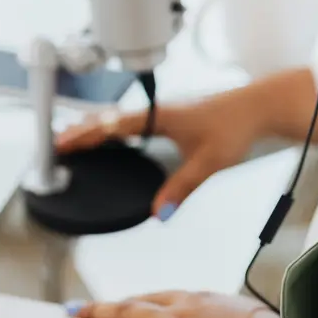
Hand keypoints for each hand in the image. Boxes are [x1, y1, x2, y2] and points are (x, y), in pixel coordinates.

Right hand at [55, 68, 316, 220]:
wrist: (259, 105)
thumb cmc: (237, 125)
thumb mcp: (208, 162)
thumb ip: (181, 188)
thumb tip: (159, 212)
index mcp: (159, 116)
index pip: (112, 126)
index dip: (85, 135)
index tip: (62, 143)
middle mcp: (157, 110)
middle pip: (110, 118)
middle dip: (81, 130)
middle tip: (57, 143)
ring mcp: (164, 110)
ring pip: (120, 117)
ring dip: (97, 126)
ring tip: (76, 137)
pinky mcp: (173, 113)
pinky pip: (134, 119)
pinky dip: (115, 126)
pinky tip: (115, 136)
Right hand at [60, 291, 281, 317]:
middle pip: (123, 312)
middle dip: (94, 312)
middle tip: (74, 310)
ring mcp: (194, 304)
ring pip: (147, 299)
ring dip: (122, 302)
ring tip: (106, 305)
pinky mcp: (213, 296)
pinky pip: (173, 293)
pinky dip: (154, 296)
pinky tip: (154, 299)